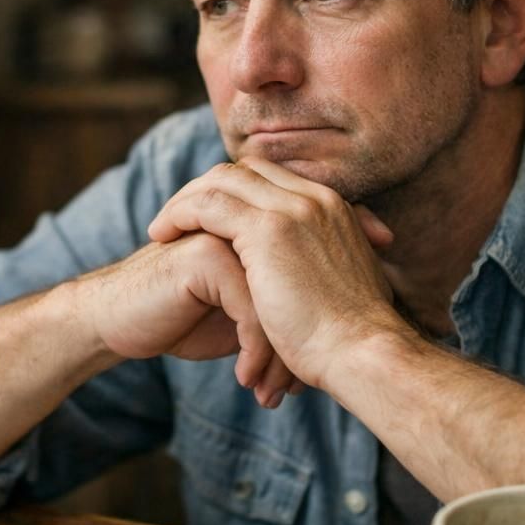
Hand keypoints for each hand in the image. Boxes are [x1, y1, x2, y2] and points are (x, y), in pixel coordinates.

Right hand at [75, 231, 298, 406]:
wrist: (116, 321)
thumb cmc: (178, 320)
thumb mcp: (239, 317)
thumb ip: (277, 311)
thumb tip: (329, 345)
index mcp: (263, 234)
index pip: (308, 282)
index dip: (313, 330)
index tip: (311, 378)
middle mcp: (250, 228)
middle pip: (299, 291)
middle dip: (299, 349)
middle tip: (295, 391)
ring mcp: (228, 237)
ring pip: (280, 303)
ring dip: (278, 358)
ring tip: (270, 394)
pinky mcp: (206, 257)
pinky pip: (252, 310)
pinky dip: (255, 353)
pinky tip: (245, 380)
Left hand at [146, 159, 399, 393]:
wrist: (363, 354)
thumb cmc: (353, 341)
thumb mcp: (343, 291)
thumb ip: (323, 273)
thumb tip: (308, 287)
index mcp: (335, 210)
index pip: (274, 178)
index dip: (236, 192)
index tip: (209, 218)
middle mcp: (316, 200)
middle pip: (246, 170)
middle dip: (207, 189)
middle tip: (177, 217)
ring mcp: (294, 210)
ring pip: (223, 180)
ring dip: (186, 200)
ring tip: (161, 229)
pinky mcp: (270, 230)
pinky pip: (209, 203)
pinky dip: (180, 213)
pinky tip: (162, 236)